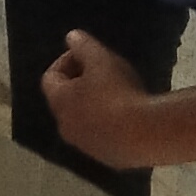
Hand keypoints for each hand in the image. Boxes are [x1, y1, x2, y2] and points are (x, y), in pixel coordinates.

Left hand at [39, 27, 156, 167]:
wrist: (144, 136)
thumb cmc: (117, 92)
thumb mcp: (101, 60)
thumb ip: (84, 46)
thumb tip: (71, 37)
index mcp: (59, 102)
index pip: (50, 78)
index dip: (66, 61)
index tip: (86, 54)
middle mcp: (65, 127)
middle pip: (65, 100)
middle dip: (80, 83)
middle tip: (103, 72)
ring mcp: (85, 146)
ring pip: (84, 120)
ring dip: (95, 105)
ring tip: (120, 93)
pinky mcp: (107, 158)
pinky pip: (103, 136)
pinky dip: (110, 124)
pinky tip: (131, 115)